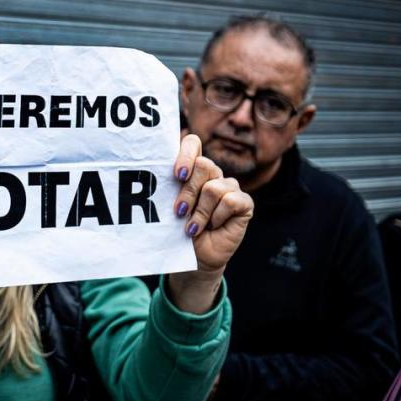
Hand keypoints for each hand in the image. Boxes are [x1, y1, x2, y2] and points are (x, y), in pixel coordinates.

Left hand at [168, 134, 253, 312]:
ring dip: (199, 213)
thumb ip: (168, 187)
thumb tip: (157, 172)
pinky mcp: (243, 202)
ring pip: (213, 187)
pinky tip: (213, 227)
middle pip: (203, 165)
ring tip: (193, 227)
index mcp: (192, 169)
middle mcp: (212, 174)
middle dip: (188, 192)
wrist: (195, 257)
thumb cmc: (178, 230)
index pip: (192, 143)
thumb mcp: (169, 207)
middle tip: (180, 212)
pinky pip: (229, 201)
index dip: (185, 154)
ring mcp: (230, 187)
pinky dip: (216, 218)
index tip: (177, 175)